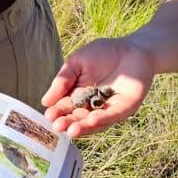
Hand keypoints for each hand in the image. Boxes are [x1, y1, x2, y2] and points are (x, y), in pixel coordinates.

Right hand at [41, 37, 155, 136]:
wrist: (133, 47)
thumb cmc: (103, 53)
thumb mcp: (76, 63)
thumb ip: (62, 80)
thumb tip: (45, 101)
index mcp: (79, 96)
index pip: (66, 108)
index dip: (58, 112)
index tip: (48, 116)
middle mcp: (93, 106)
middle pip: (78, 118)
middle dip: (68, 123)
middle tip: (58, 126)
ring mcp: (109, 108)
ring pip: (95, 122)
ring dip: (83, 127)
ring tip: (71, 130)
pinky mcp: (126, 107)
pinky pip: (113, 115)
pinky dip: (103, 119)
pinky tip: (92, 120)